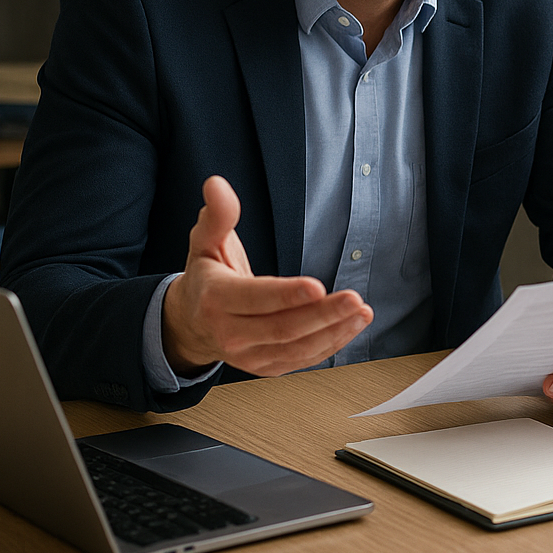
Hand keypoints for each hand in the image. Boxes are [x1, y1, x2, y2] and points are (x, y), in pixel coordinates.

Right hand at [161, 176, 373, 376]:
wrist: (191, 323)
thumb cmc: (205, 277)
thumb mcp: (205, 242)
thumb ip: (217, 215)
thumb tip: (216, 185)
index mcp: (216, 300)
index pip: (256, 299)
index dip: (287, 295)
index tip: (318, 286)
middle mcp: (231, 334)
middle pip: (282, 328)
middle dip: (323, 315)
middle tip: (355, 300)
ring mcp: (249, 356)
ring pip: (296, 349)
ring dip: (334, 332)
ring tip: (362, 313)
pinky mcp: (266, 367)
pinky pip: (301, 360)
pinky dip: (330, 346)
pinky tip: (351, 327)